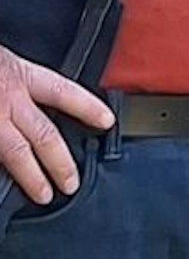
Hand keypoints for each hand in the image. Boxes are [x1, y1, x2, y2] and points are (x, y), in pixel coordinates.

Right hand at [0, 44, 113, 203]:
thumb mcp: (3, 63)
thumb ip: (18, 84)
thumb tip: (33, 104)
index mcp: (18, 75)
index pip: (62, 90)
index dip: (86, 105)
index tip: (107, 120)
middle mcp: (7, 98)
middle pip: (42, 133)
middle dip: (61, 160)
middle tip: (72, 182)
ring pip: (15, 152)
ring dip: (32, 176)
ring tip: (44, 195)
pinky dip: (2, 175)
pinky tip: (6, 190)